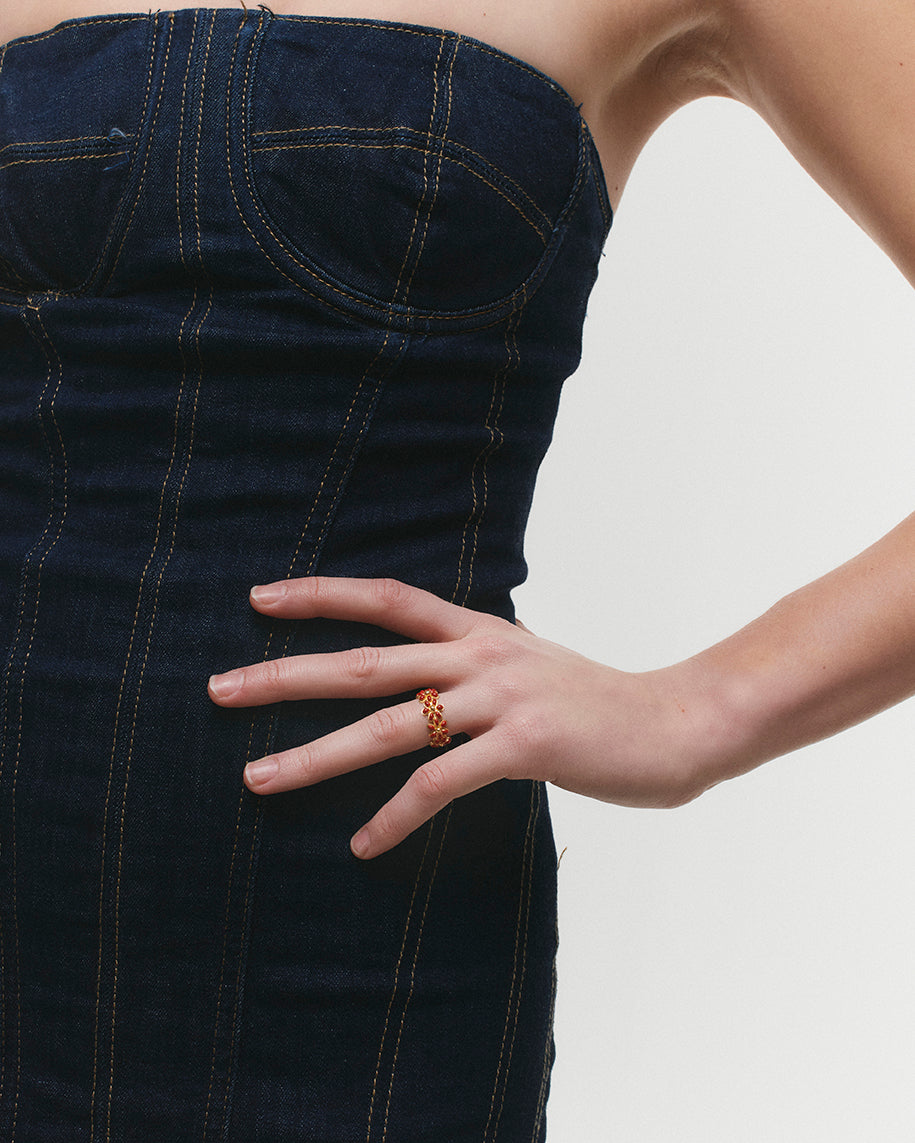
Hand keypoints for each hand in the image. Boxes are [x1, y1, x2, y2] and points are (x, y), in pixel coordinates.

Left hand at [207, 577, 720, 857]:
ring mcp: (502, 697)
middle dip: (285, 675)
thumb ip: (475, 662)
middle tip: (218, 690)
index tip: (261, 598)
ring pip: (388, 724)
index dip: (322, 594)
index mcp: (479, 630)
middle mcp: (481, 655)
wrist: (677, 722)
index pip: (387, 598)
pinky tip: (363, 846)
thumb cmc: (597, 702)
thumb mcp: (528, 664)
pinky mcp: (525, 746)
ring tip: (258, 779)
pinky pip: (441, 783)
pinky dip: (395, 817)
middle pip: (365, 661)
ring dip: (315, 756)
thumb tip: (425, 680)